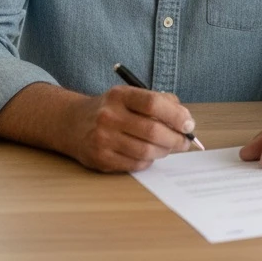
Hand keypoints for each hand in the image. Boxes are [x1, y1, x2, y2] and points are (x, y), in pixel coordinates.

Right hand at [68, 86, 195, 172]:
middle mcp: (109, 116)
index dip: (176, 115)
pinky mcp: (100, 159)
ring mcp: (103, 139)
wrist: (73, 123)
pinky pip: (135, 165)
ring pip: (146, 151)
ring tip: (168, 147)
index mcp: (120, 95)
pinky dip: (148, 161)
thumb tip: (185, 119)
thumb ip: (160, 101)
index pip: (153, 104)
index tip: (189, 124)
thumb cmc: (112, 109)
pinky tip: (149, 154)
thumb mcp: (130, 95)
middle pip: (152, 131)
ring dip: (163, 151)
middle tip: (184, 142)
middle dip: (175, 139)